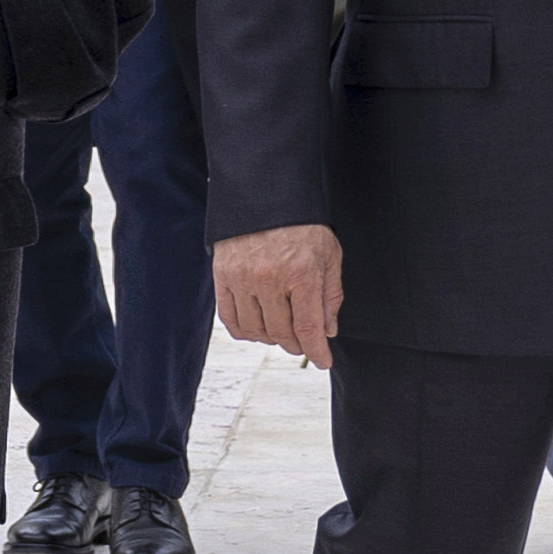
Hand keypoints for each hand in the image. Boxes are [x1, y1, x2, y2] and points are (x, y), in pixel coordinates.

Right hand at [213, 222, 343, 369]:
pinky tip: (257, 328)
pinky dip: (244, 331)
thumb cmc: (301, 223)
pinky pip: (230, 319)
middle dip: (297, 345)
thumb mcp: (329, 254)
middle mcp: (269, 278)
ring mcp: (242, 278)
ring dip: (271, 339)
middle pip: (282, 333)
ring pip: (256, 331)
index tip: (322, 360)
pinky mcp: (222, 275)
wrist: (264, 193)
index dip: (316, 351)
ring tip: (281, 332)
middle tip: (303, 343)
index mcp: (301, 272)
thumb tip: (327, 331)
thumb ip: (330, 295)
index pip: (307, 327)